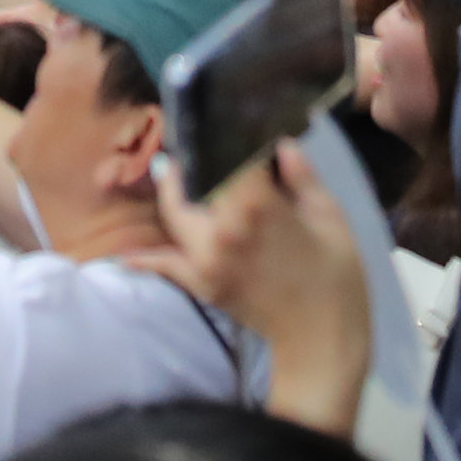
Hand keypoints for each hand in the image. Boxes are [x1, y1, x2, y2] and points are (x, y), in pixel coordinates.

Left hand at [135, 144, 375, 438]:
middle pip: (192, 181)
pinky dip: (145, 258)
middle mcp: (222, 228)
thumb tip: (278, 143)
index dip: (224, 133)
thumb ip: (300, 175)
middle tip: (198, 144)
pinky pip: (165, 265)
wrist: (322, 340)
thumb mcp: (328, 216)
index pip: (227, 154)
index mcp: (258, 205)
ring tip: (177, 173)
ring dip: (174, 192)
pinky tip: (125, 253)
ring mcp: (205, 259)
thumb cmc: (335, 275)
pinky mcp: (201, 284)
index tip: (225, 120)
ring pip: (175, 214)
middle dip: (194, 159)